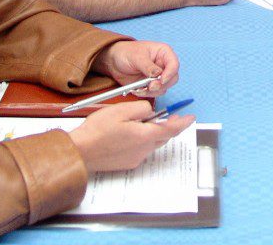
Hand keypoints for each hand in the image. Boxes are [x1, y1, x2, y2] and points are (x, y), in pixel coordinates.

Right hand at [69, 100, 194, 172]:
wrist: (81, 151)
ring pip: (152, 143)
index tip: (191, 118)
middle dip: (169, 127)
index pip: (171, 129)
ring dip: (154, 133)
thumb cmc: (98, 130)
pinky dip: (142, 140)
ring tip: (146, 122)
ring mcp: (135, 159)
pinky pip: (141, 150)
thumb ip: (142, 108)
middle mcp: (143, 150)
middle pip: (163, 137)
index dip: (183, 123)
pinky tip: (131, 133)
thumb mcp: (122, 110)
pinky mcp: (127, 163)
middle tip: (171, 117)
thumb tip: (150, 111)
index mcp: (145, 136)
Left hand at [94, 40, 180, 94]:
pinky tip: (136, 89)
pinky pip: (154, 94)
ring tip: (139, 87)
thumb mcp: (137, 57)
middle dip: (161, 84)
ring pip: (164, 88)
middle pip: (172, 79)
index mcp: (163, 53)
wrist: (113, 61)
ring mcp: (158, 76)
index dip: (170, 74)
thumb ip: (148, 66)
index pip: (174, 64)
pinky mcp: (151, 85)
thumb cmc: (126, 52)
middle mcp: (163, 65)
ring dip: (152, 91)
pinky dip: (146, 94)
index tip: (160, 80)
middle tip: (150, 86)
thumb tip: (158, 75)